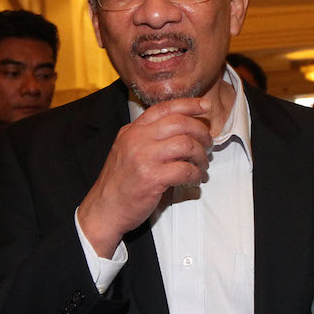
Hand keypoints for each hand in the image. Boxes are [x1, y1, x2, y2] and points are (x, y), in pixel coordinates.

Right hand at [78, 97, 212, 256]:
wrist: (104, 209)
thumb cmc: (121, 183)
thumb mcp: (128, 150)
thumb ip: (149, 138)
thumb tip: (184, 131)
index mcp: (132, 130)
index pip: (164, 108)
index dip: (188, 104)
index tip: (205, 105)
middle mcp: (137, 139)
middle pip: (180, 123)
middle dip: (201, 132)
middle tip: (208, 144)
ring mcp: (144, 157)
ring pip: (186, 144)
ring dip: (201, 155)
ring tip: (202, 165)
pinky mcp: (152, 178)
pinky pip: (185, 170)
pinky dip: (196, 175)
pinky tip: (195, 179)